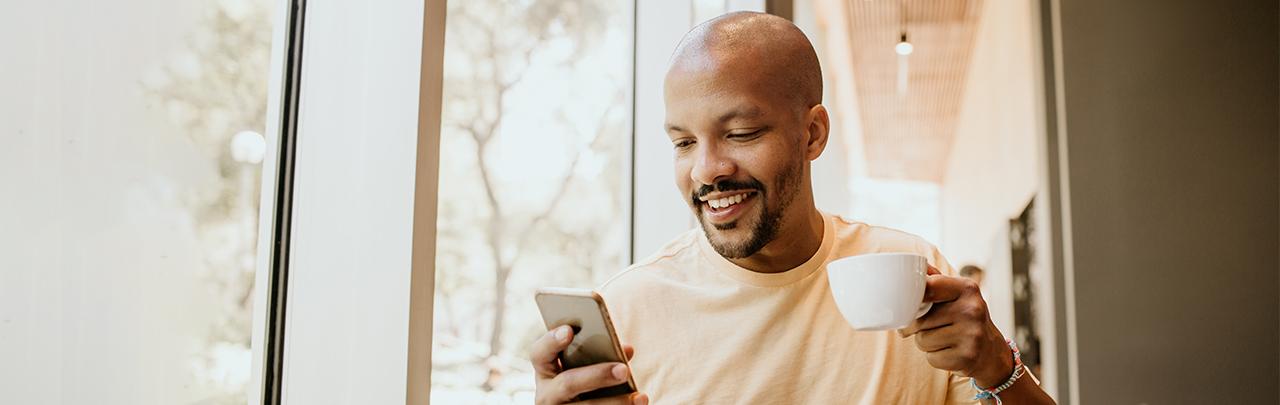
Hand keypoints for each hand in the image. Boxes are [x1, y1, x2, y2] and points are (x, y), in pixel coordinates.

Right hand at [531, 325, 648, 404]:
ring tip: (638, 396)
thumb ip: (599, 355)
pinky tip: (639, 402)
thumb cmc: (584, 383)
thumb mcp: (583, 370)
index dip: (551, 341)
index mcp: (545, 371)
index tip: (569, 330)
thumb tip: (627, 350)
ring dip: (615, 401)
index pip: (540, 354)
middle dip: (597, 375)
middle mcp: (546, 395)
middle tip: (623, 370)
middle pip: (568, 383)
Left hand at [899, 266, 1013, 387]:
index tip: (908, 303)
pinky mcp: (967, 357)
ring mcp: (971, 335)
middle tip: (930, 327)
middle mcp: (972, 309)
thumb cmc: (965, 318)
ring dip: (926, 343)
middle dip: (917, 327)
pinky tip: (949, 351)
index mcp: (967, 288)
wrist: (991, 351)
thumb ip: (935, 280)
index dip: (911, 298)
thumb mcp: (957, 294)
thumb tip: (913, 264)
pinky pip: (931, 358)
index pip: (927, 287)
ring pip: (922, 340)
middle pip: (919, 320)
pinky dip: (935, 357)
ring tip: (944, 339)